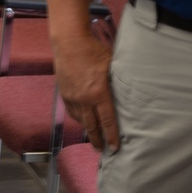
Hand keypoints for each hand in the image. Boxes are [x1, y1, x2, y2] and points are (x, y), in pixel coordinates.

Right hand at [54, 33, 119, 152]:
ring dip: (88, 130)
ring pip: (80, 120)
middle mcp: (84, 99)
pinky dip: (78, 118)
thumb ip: (117, 81)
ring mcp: (72, 96)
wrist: (69, 41)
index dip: (112, 137)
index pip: (108, 121)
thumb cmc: (93, 50)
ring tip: (94, 138)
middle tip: (103, 151)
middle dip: (98, 141)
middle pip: (92, 126)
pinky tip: (82, 120)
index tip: (115, 149)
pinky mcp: (64, 92)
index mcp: (99, 93)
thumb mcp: (112, 65)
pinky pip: (72, 111)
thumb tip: (128, 92)